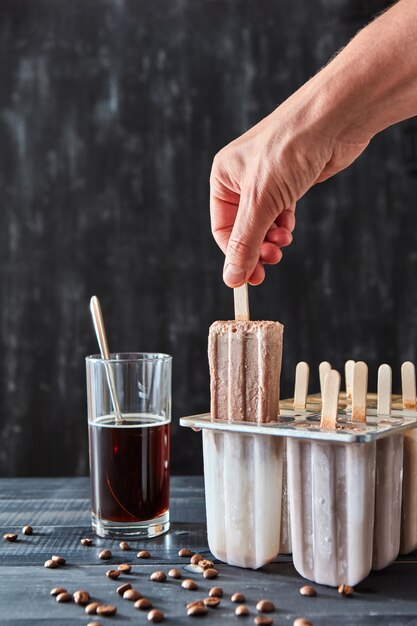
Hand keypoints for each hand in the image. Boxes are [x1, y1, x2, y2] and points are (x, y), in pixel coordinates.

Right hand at [210, 81, 369, 286]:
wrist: (335, 119)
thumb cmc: (290, 148)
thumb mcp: (261, 202)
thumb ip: (245, 243)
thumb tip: (231, 278)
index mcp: (224, 177)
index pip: (222, 228)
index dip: (236, 255)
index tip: (251, 277)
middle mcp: (242, 178)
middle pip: (244, 227)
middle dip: (257, 247)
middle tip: (272, 262)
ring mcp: (267, 180)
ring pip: (264, 222)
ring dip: (272, 237)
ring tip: (284, 240)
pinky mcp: (290, 181)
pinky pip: (281, 212)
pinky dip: (284, 224)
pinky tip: (290, 225)